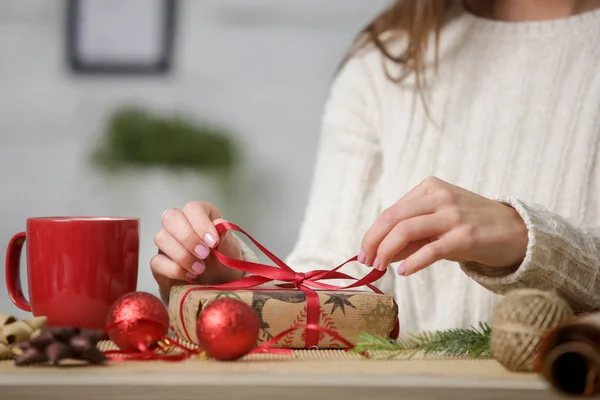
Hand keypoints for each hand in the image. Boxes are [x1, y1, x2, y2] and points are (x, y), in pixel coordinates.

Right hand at [151, 201, 243, 299]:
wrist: (217, 284)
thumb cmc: (223, 261)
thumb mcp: (230, 252)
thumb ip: (226, 239)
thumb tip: (220, 224)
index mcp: (200, 215)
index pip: (193, 208)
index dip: (201, 224)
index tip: (213, 243)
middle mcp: (180, 224)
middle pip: (171, 217)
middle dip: (188, 238)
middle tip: (205, 254)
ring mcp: (167, 242)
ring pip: (160, 237)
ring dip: (182, 255)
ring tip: (200, 268)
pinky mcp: (159, 262)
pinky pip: (156, 261)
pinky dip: (174, 270)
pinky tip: (190, 276)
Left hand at [359, 177, 527, 275]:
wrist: (517, 231)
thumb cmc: (472, 226)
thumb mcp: (438, 223)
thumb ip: (411, 235)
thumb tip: (381, 253)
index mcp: (430, 188)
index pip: (392, 211)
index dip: (373, 232)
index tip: (364, 252)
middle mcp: (440, 197)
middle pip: (393, 218)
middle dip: (373, 241)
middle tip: (366, 261)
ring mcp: (453, 215)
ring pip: (406, 230)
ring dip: (387, 251)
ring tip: (381, 267)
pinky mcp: (466, 236)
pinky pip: (431, 249)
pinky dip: (413, 262)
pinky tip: (404, 271)